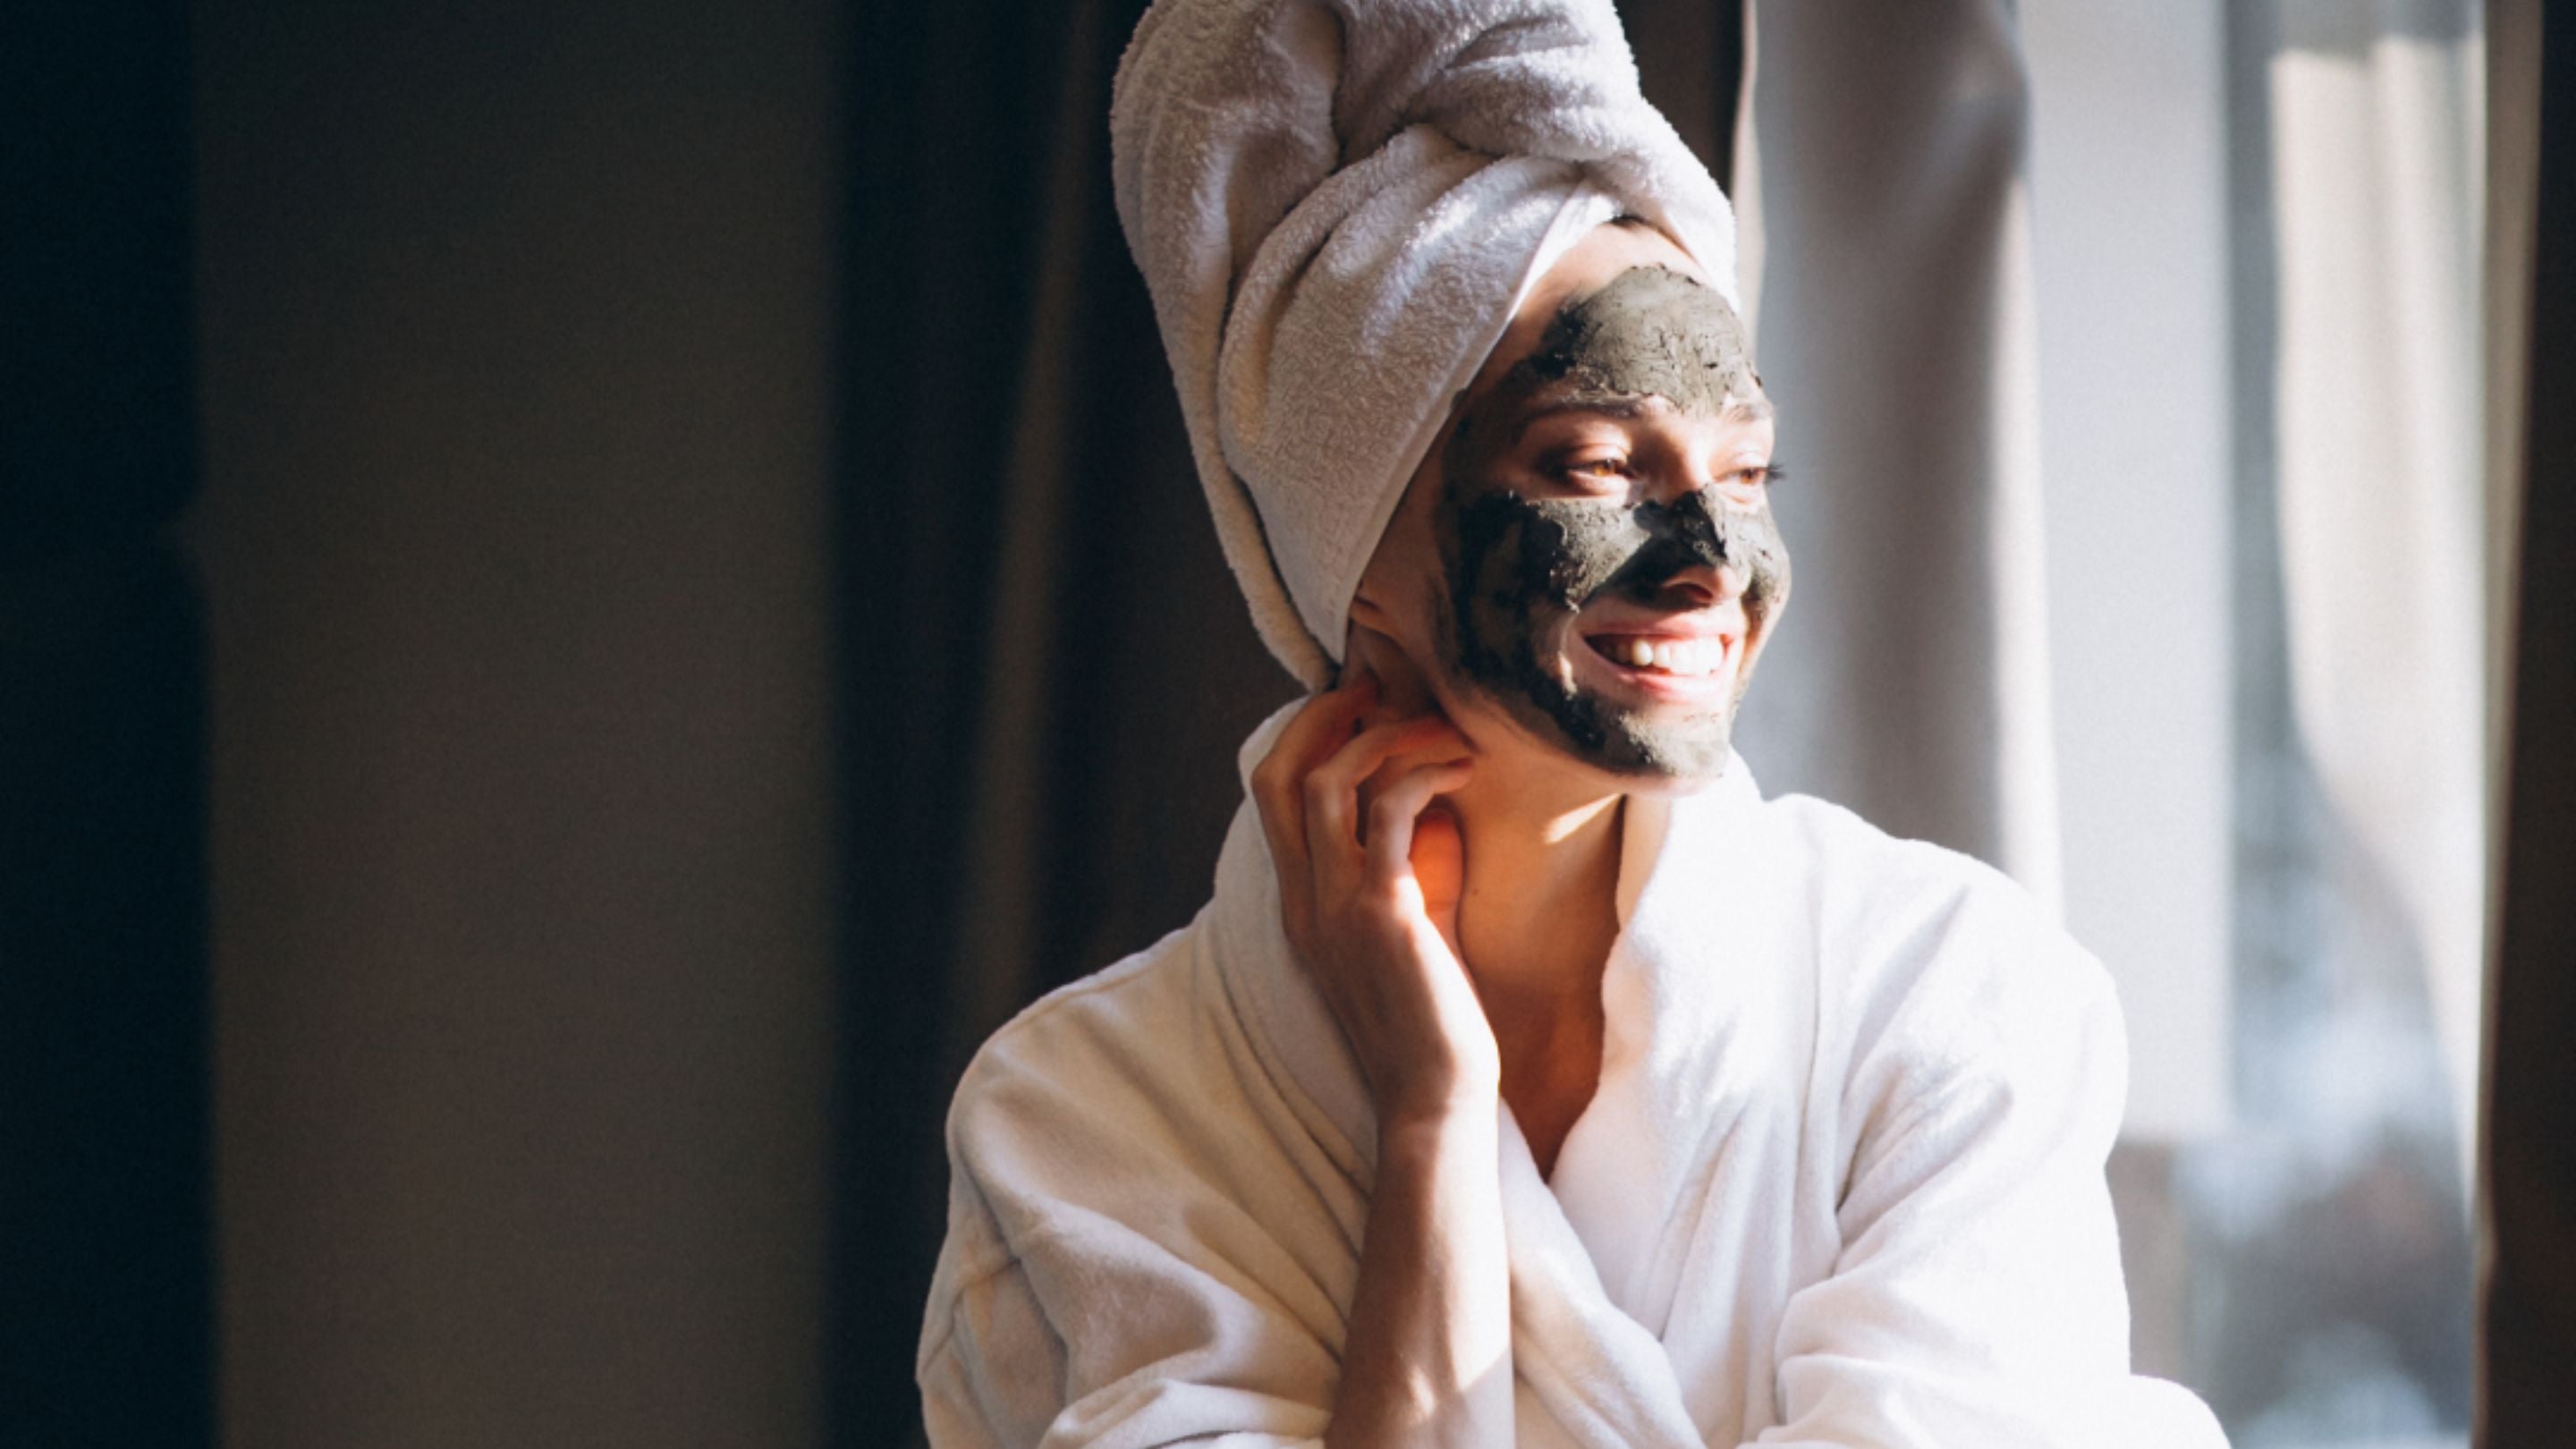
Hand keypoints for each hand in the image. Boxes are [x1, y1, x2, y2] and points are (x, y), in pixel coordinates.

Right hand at [1251, 669, 1496, 1127]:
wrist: (1435, 1098)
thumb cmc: (1432, 1022)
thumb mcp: (1403, 934)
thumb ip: (1398, 873)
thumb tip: (1427, 806)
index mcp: (1302, 906)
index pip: (1271, 796)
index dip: (1305, 738)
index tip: (1356, 708)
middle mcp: (1305, 901)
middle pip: (1278, 775)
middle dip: (1324, 717)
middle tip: (1377, 689)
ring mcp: (1336, 907)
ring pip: (1326, 782)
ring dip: (1385, 739)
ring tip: (1441, 730)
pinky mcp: (1383, 913)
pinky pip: (1388, 810)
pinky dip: (1422, 772)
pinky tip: (1461, 771)